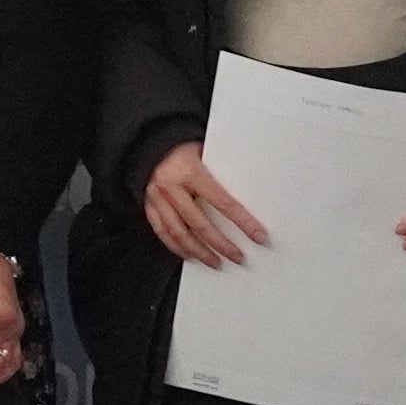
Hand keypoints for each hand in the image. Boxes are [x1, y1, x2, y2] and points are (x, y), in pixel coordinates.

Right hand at [140, 142, 264, 271]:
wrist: (148, 142)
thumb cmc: (181, 147)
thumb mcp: (204, 151)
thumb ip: (220, 170)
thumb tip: (248, 190)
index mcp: (190, 171)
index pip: (222, 202)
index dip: (242, 221)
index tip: (258, 235)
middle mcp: (171, 188)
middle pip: (200, 225)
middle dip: (222, 244)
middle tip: (238, 256)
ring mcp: (157, 199)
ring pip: (179, 234)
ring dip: (200, 252)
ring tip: (215, 262)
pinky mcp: (148, 207)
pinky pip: (162, 232)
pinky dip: (176, 247)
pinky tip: (190, 255)